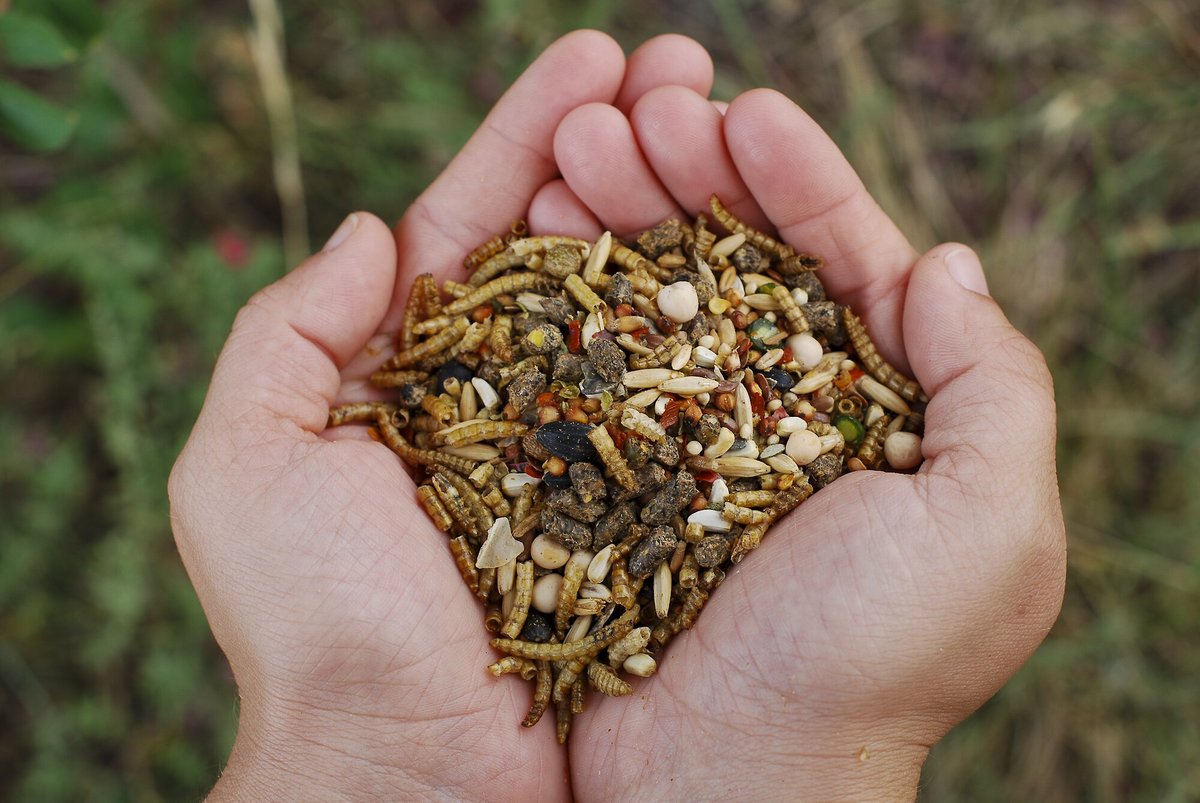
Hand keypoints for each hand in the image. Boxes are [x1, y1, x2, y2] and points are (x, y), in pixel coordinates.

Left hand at [168, 31, 715, 799]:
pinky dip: (720, 317)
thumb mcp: (246, 463)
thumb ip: (287, 330)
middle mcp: (508, 398)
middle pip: (573, 242)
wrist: (410, 773)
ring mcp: (587, 446)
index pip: (477, 220)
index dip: (531, 130)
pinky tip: (759, 247)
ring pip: (640, 301)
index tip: (599, 53)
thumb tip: (372, 228)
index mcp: (411, 373)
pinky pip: (689, 394)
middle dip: (627, 144)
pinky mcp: (651, 502)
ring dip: (682, 206)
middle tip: (690, 63)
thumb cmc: (318, 628)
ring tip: (728, 122)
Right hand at [546, 87, 1066, 797]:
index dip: (801, 179)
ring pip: (659, 296)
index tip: (743, 110)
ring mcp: (692, 442)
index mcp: (886, 416)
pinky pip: (595, 363)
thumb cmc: (872, 662)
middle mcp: (787, 419)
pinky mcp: (615, 472)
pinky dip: (570, 294)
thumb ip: (992, 385)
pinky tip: (538, 234)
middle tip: (635, 110)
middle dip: (693, 175)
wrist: (732, 783)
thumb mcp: (990, 526)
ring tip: (573, 146)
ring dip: (622, 211)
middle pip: (741, 263)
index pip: (847, 263)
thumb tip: (945, 262)